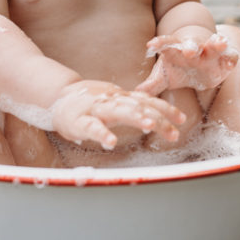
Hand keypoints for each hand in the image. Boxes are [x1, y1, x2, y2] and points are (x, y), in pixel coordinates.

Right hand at [51, 80, 185, 150]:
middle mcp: (112, 101)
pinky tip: (111, 142)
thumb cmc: (90, 104)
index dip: (165, 109)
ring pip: (119, 111)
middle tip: (174, 133)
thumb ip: (133, 107)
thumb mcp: (115, 103)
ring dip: (136, 117)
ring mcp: (96, 109)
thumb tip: (159, 117)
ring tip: (151, 126)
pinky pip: (91, 127)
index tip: (182, 120)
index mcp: (122, 98)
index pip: (148, 101)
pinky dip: (101, 133)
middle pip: (140, 107)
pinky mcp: (79, 120)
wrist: (57, 98)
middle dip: (158, 119)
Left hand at [137, 32, 237, 95]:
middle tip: (189, 51)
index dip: (159, 44)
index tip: (151, 45)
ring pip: (214, 44)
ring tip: (220, 43)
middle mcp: (194, 48)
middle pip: (192, 44)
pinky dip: (231, 58)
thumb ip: (152, 85)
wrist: (199, 58)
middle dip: (191, 46)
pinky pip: (230, 56)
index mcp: (176, 50)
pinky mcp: (225, 59)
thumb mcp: (164, 77)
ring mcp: (210, 52)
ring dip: (217, 42)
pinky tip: (231, 62)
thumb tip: (136, 94)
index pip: (166, 44)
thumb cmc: (178, 67)